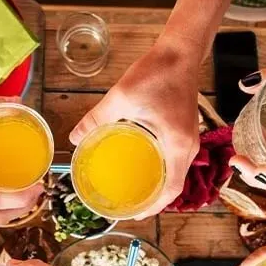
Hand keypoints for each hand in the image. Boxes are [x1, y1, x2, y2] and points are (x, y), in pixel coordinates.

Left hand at [69, 39, 200, 218]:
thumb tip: (75, 138)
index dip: (154, 207)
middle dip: (155, 200)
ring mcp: (190, 138)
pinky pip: (177, 160)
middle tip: (131, 206)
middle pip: (176, 186)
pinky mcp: (185, 130)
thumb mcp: (122, 97)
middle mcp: (188, 146)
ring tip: (138, 191)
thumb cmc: (157, 73)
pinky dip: (164, 170)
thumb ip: (97, 118)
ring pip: (177, 173)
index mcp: (177, 145)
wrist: (180, 51)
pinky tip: (146, 166)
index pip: (171, 189)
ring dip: (160, 186)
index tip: (136, 214)